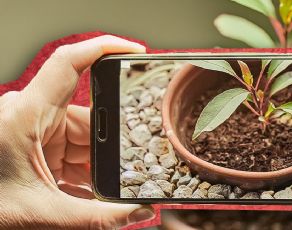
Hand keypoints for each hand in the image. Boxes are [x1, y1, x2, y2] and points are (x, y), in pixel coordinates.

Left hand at [0, 35, 153, 228]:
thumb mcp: (45, 213)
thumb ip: (98, 218)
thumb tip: (141, 213)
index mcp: (27, 116)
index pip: (68, 64)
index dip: (104, 48)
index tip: (135, 50)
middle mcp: (31, 115)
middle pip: (88, 117)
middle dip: (109, 147)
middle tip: (126, 172)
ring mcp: (36, 130)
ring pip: (83, 138)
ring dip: (95, 166)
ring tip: (102, 192)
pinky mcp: (38, 145)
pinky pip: (72, 150)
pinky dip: (83, 171)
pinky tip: (87, 192)